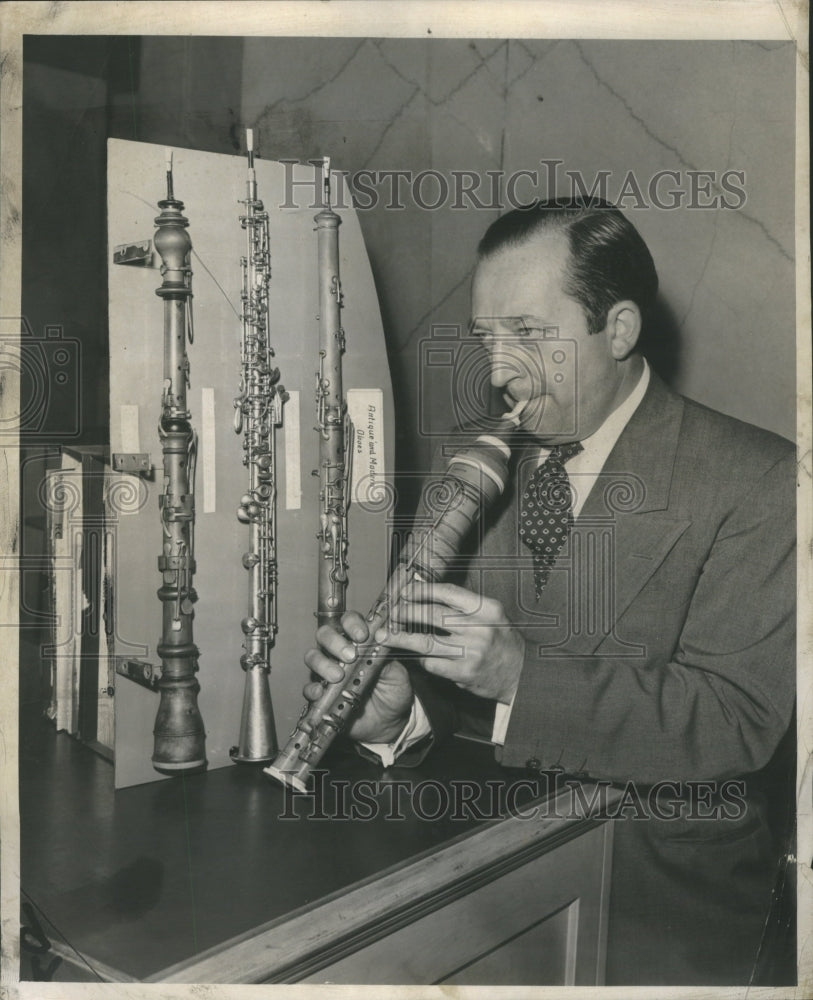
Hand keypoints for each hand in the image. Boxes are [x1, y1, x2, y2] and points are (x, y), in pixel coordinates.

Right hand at [303, 611, 413, 743]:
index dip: (352, 624)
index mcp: (359, 641)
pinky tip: (322, 692)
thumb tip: (381, 640)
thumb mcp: (397, 674)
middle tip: (350, 656)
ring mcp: (327, 672)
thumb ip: (388, 659)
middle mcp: (339, 652)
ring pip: (313, 657)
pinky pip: (309, 688)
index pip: (348, 621)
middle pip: (325, 635)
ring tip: (338, 676)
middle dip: (335, 642)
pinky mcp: (321, 694)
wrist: (389, 722)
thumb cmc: (393, 691)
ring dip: (323, 663)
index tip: (362, 635)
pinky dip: (313, 689)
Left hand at [384, 580, 524, 703]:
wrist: (522, 674)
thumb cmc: (501, 640)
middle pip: (433, 615)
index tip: (405, 591)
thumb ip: (462, 605)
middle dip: (406, 612)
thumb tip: (425, 590)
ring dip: (402, 638)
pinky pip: (432, 664)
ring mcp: (471, 651)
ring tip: (386, 635)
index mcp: (486, 608)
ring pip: (426, 641)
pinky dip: (420, 659)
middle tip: (391, 613)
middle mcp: (479, 628)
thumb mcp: (490, 615)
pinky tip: (414, 656)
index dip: (422, 590)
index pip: (448, 592)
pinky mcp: (464, 673)